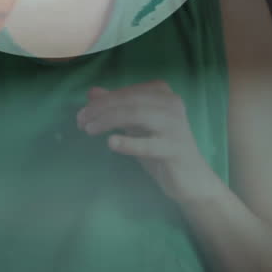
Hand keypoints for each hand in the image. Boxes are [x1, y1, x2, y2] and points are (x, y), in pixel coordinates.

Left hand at [76, 80, 221, 203]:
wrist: (190, 178)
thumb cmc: (160, 147)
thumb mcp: (135, 125)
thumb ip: (117, 107)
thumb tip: (92, 92)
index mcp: (162, 93)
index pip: (126, 92)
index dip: (101, 102)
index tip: (82, 115)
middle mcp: (171, 104)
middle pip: (129, 101)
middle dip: (101, 109)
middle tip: (80, 122)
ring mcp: (176, 126)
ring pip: (137, 115)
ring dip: (109, 120)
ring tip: (89, 130)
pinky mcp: (176, 149)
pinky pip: (149, 144)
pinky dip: (129, 142)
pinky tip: (111, 142)